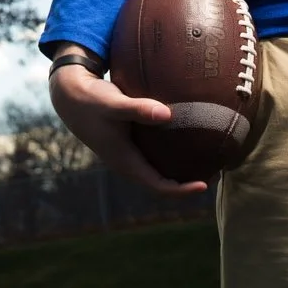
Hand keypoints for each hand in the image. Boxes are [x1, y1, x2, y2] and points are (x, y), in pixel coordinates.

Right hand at [48, 64, 207, 196]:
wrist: (71, 96)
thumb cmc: (92, 101)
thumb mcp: (113, 104)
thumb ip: (138, 109)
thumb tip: (168, 114)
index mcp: (125, 162)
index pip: (157, 186)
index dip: (181, 190)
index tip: (204, 186)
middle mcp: (128, 162)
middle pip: (162, 182)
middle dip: (186, 182)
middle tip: (215, 173)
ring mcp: (129, 153)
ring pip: (158, 168)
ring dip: (180, 169)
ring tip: (207, 158)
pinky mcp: (130, 141)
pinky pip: (155, 153)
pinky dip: (172, 151)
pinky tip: (187, 136)